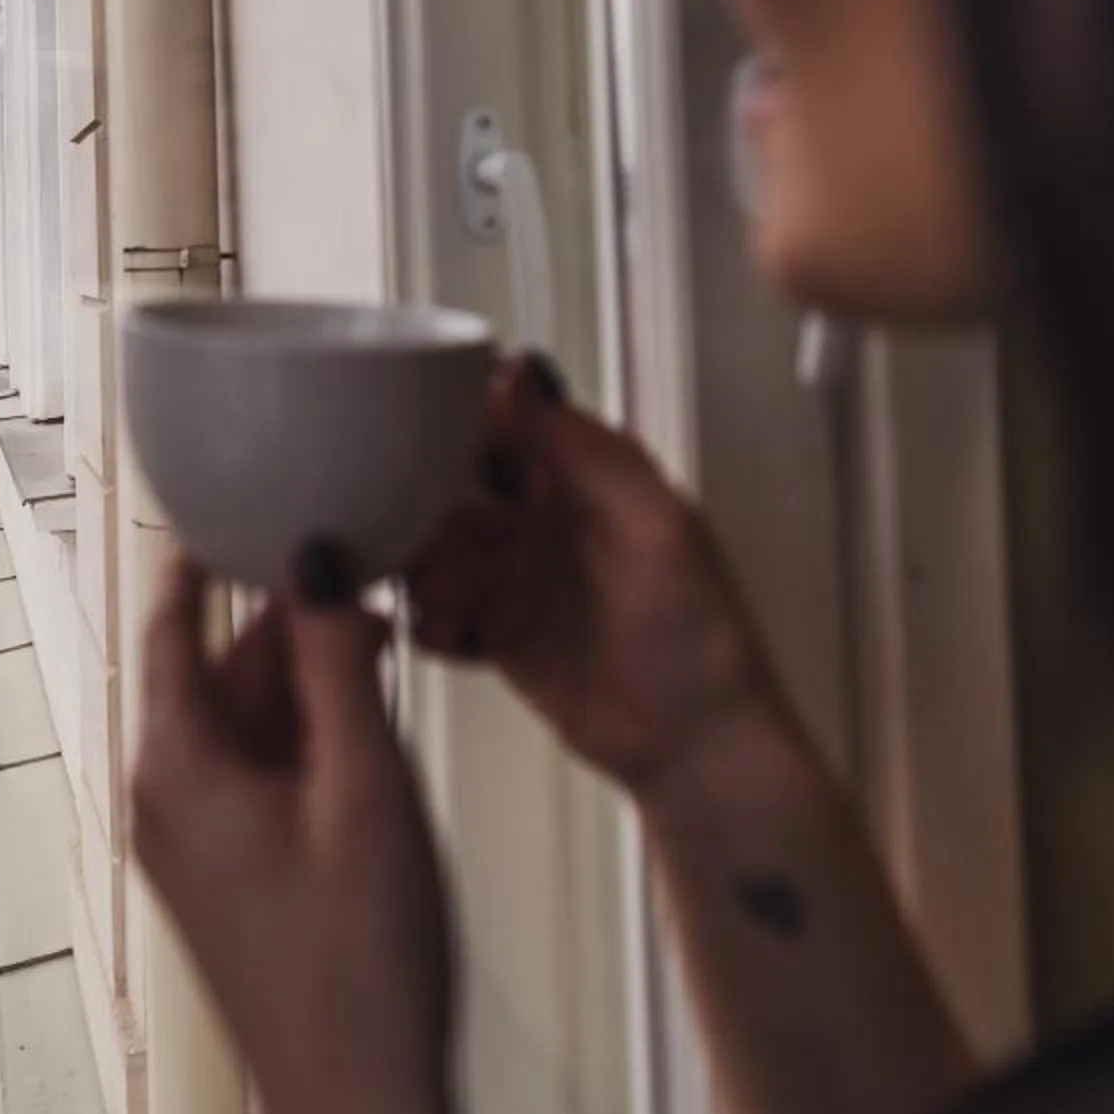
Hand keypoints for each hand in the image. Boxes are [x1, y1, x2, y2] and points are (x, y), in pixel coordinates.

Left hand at [132, 554, 461, 1113]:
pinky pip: (257, 768)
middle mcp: (163, 795)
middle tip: (362, 560)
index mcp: (174, 764)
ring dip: (305, 676)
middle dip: (285, 617)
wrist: (360, 1106)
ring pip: (244, 717)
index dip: (212, 551)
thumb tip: (315, 555)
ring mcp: (192, 838)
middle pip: (215, 665)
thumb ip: (337, 662)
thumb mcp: (367, 786)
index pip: (172, 618)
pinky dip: (307, 733)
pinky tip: (372, 721)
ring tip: (384, 634)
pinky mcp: (227, 870)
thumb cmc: (360, 966)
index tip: (253, 490)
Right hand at [405, 359, 782, 795]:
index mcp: (582, 472)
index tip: (415, 443)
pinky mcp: (498, 634)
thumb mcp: (652, 526)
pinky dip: (432, 623)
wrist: (698, 745)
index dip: (451, 425)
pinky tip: (456, 639)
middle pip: (450, 487)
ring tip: (455, 602)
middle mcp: (541, 516)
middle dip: (425, 509)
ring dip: (427, 572)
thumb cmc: (698, 631)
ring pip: (434, 551)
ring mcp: (517, 576)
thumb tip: (518, 368)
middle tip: (428, 541)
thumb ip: (584, 450)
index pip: (500, 421)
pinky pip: (437, 614)